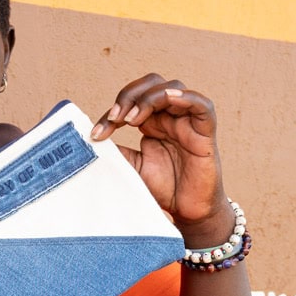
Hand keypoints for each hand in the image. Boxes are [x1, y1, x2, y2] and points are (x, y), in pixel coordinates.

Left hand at [90, 73, 231, 242]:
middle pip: (152, 84)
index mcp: (152, 122)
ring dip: (149, 98)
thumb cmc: (164, 188)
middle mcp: (170, 116)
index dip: (112, 112)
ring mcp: (188, 122)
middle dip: (129, 96)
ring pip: (172, 89)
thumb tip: (90, 140)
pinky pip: (201, 105)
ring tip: (132, 120)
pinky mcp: (205, 132)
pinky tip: (168, 100)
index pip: (131, 101)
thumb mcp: (133, 167)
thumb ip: (117, 151)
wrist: (187, 211)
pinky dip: (185, 98)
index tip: (97, 134)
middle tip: (115, 118)